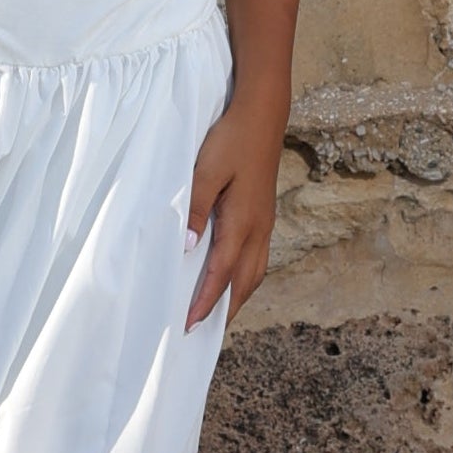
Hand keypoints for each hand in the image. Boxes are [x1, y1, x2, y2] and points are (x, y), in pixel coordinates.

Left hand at [185, 105, 281, 330]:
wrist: (262, 117)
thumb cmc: (230, 141)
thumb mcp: (206, 172)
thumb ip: (197, 209)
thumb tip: (189, 249)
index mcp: (243, 223)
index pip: (221, 274)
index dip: (205, 303)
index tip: (188, 326)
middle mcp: (259, 229)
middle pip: (244, 283)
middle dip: (224, 312)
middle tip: (202, 336)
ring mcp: (265, 223)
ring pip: (254, 273)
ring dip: (236, 298)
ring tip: (217, 317)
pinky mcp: (264, 216)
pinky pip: (257, 259)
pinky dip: (244, 279)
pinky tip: (232, 280)